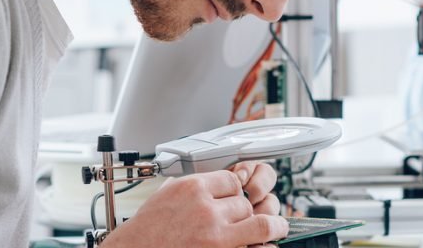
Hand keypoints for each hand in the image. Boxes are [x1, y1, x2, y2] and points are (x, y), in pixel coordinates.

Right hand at [101, 168, 287, 247]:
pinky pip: (258, 247)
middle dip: (245, 212)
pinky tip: (270, 245)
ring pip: (259, 222)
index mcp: (192, 188)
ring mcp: (216, 234)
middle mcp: (207, 208)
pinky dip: (267, 247)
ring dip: (269, 226)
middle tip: (240, 220)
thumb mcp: (166, 196)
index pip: (233, 180)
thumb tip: (216, 183)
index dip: (237, 190)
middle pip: (245, 203)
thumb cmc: (144, 232)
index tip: (237, 197)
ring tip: (278, 227)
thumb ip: (193, 188)